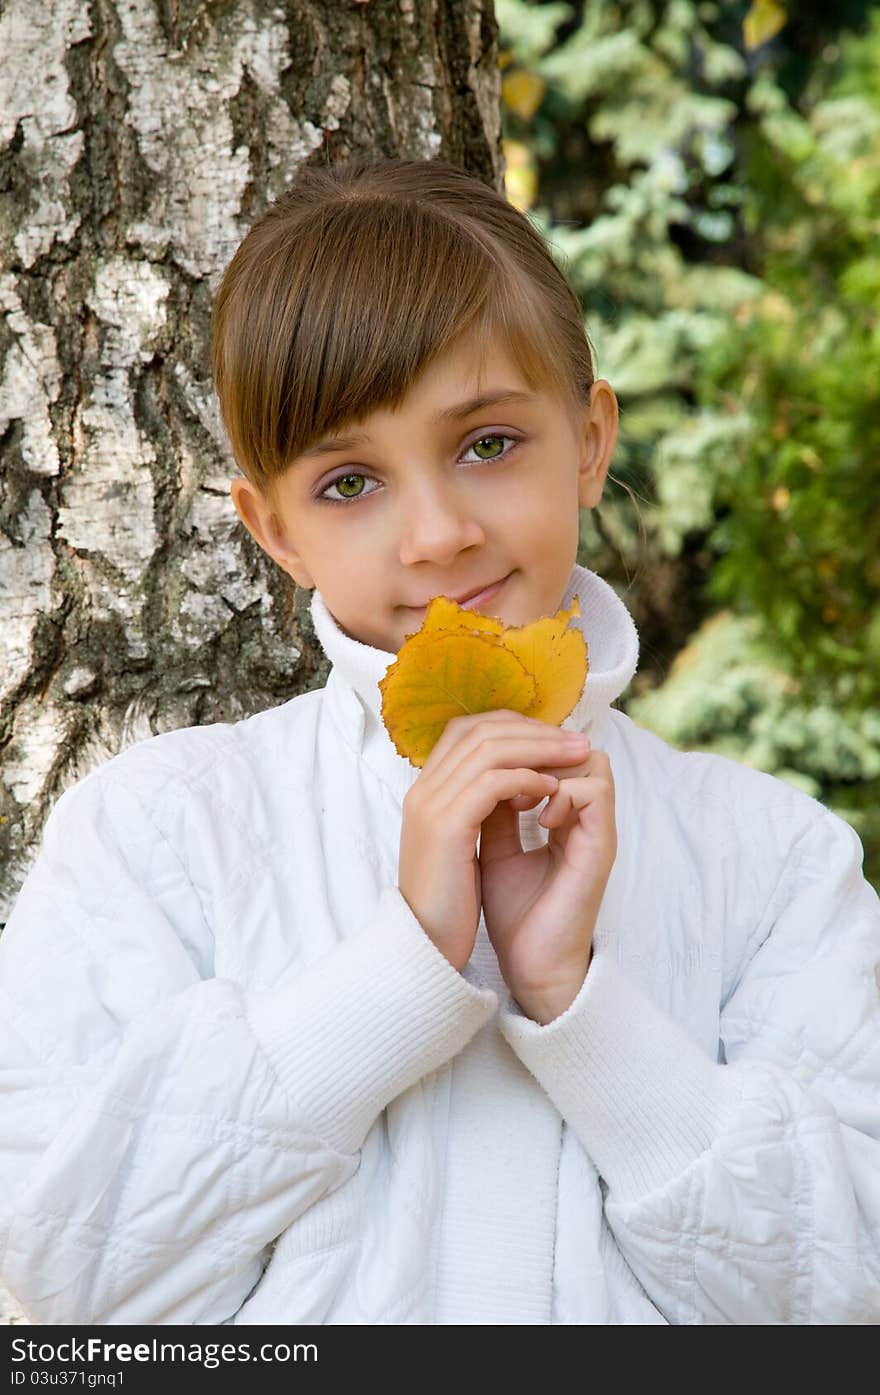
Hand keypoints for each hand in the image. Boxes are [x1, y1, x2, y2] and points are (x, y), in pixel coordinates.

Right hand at [398, 710, 587, 972]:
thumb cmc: (449, 902)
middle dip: (534, 730)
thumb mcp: (464, 844)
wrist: (425, 945)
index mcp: (425, 791)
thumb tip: (519, 779)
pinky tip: (552, 788)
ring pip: (489, 749)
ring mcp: (430, 805)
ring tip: (576, 756)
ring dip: (539, 748)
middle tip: (576, 740)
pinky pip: (493, 783)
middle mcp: (423, 789)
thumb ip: (482, 808)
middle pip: (480, 730)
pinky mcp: (447, 826)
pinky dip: (527, 778)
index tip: (553, 738)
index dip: (513, 726)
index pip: (466, 730)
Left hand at [478, 727, 616, 1023]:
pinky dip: (563, 794)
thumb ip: (494, 809)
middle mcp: (583, 818)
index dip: (524, 749)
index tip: (490, 771)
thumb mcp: (494, 850)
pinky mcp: (601, 846)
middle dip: (536, 751)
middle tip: (505, 772)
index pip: (555, 755)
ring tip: (519, 798)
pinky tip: (536, 818)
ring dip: (550, 770)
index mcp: (561, 817)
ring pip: (592, 760)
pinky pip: (595, 790)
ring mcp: (596, 830)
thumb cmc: (515, 915)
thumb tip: (478, 769)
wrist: (528, 964)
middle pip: (576, 747)